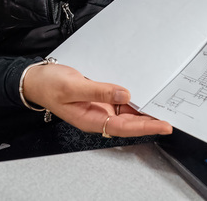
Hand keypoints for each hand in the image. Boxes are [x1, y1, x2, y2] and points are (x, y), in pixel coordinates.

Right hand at [22, 62, 172, 137]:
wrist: (37, 79)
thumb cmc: (49, 86)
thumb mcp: (73, 86)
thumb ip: (100, 91)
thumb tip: (125, 94)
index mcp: (90, 120)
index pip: (124, 127)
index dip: (145, 127)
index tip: (162, 125)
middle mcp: (98, 116)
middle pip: (129, 123)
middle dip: (150, 121)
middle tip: (170, 118)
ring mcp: (100, 107)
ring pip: (127, 112)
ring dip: (143, 110)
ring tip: (162, 106)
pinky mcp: (100, 97)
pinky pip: (121, 101)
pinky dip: (134, 98)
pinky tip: (144, 93)